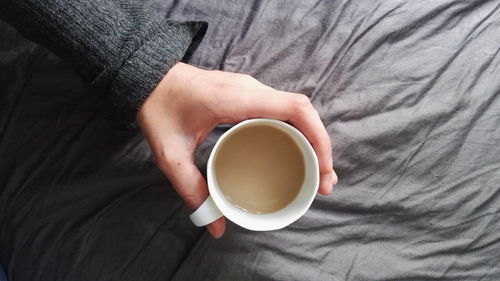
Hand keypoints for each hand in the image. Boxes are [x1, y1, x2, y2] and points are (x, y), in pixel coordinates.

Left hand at [137, 62, 337, 237]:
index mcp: (238, 99)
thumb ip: (192, 190)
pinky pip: (282, 109)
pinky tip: (295, 153)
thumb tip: (216, 227)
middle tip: (324, 182)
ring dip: (312, 138)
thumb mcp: (171, 155)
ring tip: (316, 172)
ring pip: (296, 110)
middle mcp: (251, 89)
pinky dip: (297, 131)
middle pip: (303, 112)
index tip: (324, 167)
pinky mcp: (248, 93)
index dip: (318, 137)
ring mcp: (251, 88)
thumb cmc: (159, 109)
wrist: (148, 78)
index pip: (295, 109)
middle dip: (321, 146)